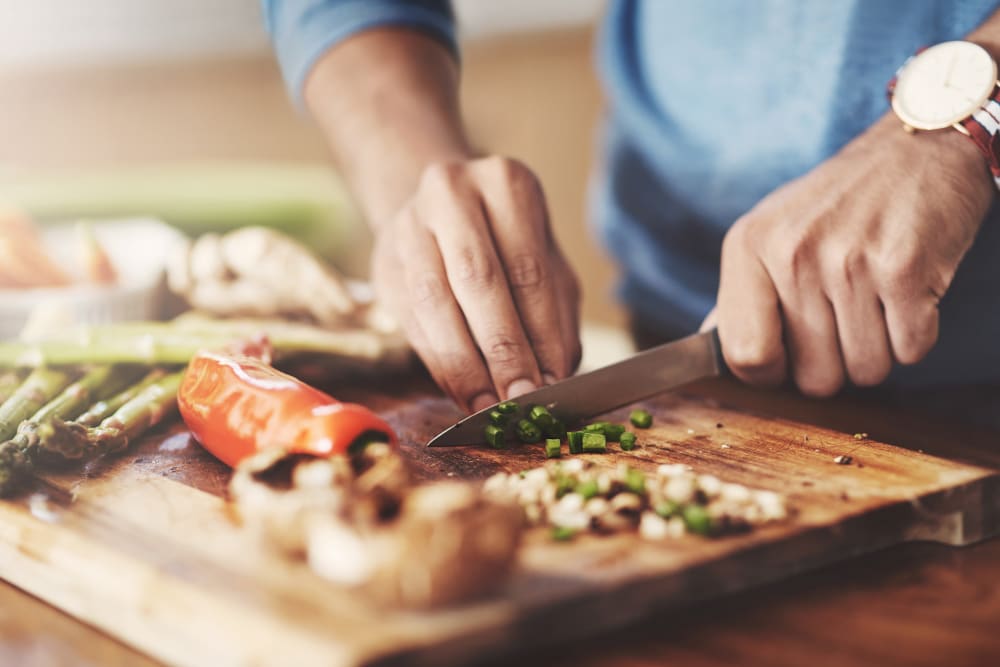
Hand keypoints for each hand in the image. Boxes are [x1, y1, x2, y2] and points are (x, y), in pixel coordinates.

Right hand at [372, 156, 581, 411]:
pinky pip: (410, 320)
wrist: (440, 212)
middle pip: (478, 281)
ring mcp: (409, 225)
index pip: (528, 270)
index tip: (551, 384)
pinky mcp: (383, 262)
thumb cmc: (508, 245)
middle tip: (520, 399)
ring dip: (464, 364)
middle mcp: (452, 193)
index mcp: (506, 184)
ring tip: (488, 405)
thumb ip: (554, 318)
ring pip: (435, 302)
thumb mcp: (546, 266)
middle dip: (502, 350)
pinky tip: (461, 392)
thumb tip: (553, 379)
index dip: (540, 333)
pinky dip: (438, 363)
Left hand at [709, 117, 993, 395]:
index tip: (788, 358)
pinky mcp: (906, 269)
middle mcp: (792, 253)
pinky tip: (906, 293)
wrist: (917, 148)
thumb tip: (707, 345)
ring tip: (876, 300)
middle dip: (835, 364)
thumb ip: (740, 295)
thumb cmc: (838, 203)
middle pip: (813, 377)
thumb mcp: (770, 232)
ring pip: (865, 371)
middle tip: (845, 318)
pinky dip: (914, 336)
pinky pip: (910, 351)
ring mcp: (849, 261)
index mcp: (748, 246)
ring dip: (878, 350)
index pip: (744, 356)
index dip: (771, 373)